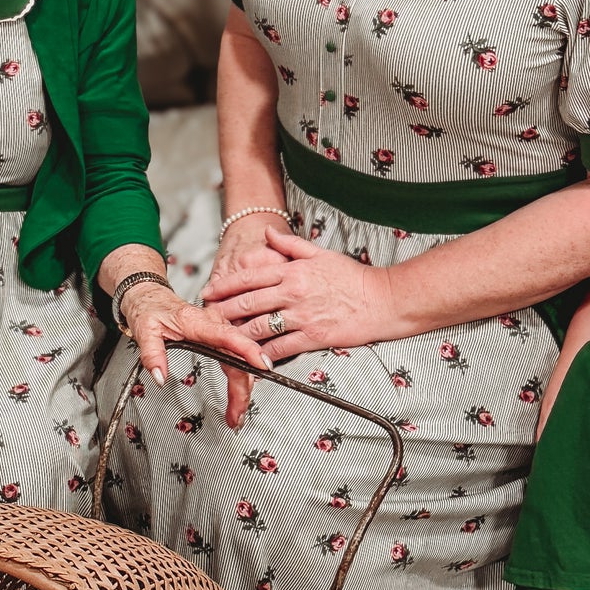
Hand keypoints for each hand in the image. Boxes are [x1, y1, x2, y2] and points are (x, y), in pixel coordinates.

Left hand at [116, 278, 265, 428]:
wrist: (150, 297)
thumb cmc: (150, 310)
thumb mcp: (144, 331)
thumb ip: (152, 355)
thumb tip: (160, 378)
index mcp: (199, 322)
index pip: (229, 337)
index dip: (249, 351)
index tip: (263, 366)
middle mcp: (214, 325)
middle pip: (238, 358)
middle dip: (242, 390)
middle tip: (237, 416)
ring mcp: (219, 331)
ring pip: (239, 362)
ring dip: (242, 389)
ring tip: (236, 414)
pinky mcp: (220, 338)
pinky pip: (235, 359)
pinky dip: (239, 380)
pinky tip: (238, 396)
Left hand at [206, 223, 401, 362]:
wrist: (383, 300)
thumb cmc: (353, 277)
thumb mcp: (321, 254)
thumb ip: (290, 244)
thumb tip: (268, 232)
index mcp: (293, 270)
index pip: (250, 277)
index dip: (225, 286)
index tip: (209, 292)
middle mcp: (293, 292)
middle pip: (247, 303)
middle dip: (222, 311)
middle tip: (207, 318)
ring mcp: (302, 316)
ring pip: (259, 327)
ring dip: (237, 334)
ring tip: (223, 339)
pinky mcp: (313, 337)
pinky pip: (281, 348)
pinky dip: (263, 354)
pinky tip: (251, 358)